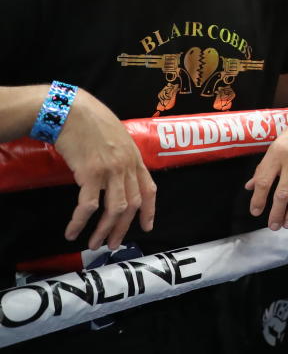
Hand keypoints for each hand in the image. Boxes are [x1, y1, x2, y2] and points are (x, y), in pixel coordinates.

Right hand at [53, 88, 157, 249]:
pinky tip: (72, 231)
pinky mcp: (91, 173)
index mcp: (135, 158)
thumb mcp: (116, 136)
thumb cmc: (91, 120)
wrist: (73, 110)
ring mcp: (111, 170)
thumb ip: (120, 155)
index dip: (149, 211)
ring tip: (94, 244)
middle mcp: (127, 166)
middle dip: (122, 228)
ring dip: (103, 230)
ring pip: (114, 209)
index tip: (147, 227)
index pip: (149, 189)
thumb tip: (116, 172)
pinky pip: (89, 205)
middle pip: (132, 205)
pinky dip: (80, 221)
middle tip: (113, 244)